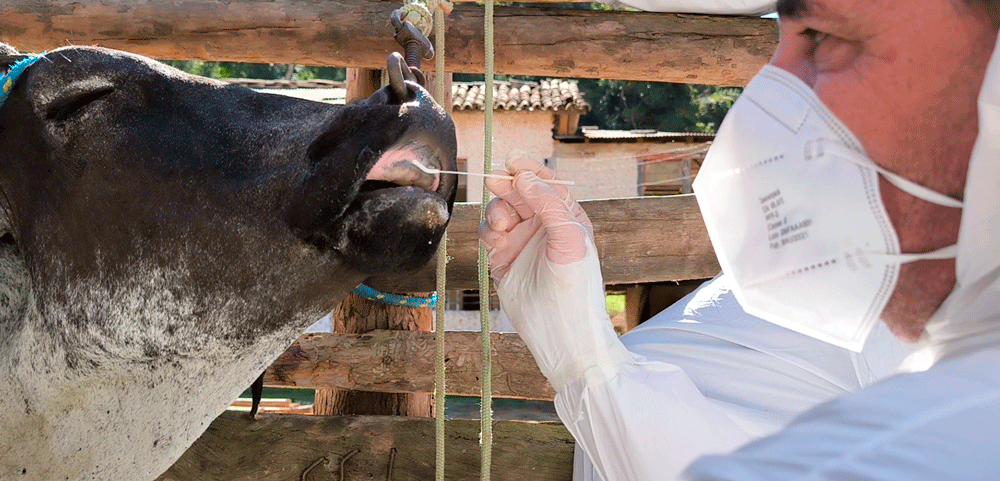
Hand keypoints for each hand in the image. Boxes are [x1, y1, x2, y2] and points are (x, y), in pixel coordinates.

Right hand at [479, 154, 592, 282]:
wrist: (558, 327)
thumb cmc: (575, 283)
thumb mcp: (569, 237)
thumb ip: (548, 203)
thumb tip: (524, 178)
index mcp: (565, 216)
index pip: (546, 184)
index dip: (529, 169)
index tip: (512, 161)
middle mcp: (542, 226)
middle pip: (519, 193)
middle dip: (506, 185)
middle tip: (493, 179)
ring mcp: (521, 241)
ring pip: (501, 211)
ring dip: (497, 211)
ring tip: (502, 224)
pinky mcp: (502, 258)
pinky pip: (489, 233)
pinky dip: (488, 232)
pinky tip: (496, 241)